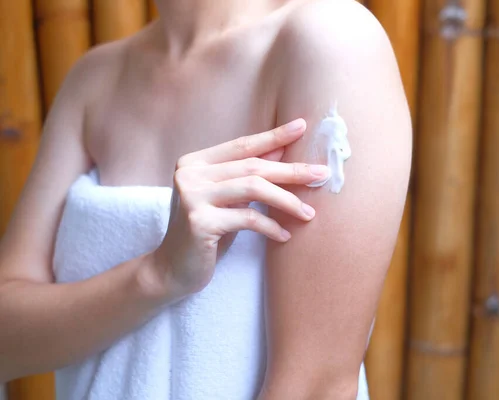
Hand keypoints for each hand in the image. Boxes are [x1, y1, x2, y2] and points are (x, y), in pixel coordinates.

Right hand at [148, 119, 329, 298]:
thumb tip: (280, 149)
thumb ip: (247, 174)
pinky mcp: (199, 221)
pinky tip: (285, 236)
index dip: (273, 136)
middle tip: (321, 174)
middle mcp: (190, 174)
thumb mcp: (227, 199)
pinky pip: (247, 218)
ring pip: (253, 187)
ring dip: (287, 200)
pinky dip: (271, 226)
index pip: (242, 145)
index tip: (301, 126)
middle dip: (291, 170)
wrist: (173, 270)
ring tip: (309, 213)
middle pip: (252, 166)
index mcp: (195, 162)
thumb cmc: (205, 232)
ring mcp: (192, 196)